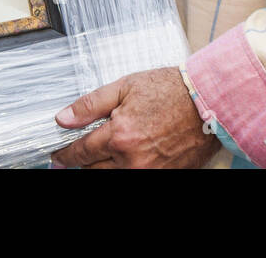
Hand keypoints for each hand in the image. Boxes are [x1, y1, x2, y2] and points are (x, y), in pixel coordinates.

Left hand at [51, 67, 220, 168]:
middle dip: (84, 162)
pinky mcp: (164, 177)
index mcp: (119, 135)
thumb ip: (90, 105)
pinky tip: (125, 159)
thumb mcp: (125, 87)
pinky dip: (125, 170)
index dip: (65, 155)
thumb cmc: (170, 90)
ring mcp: (149, 172)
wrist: (208, 101)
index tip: (57, 157)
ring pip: (111, 178)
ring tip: (103, 155)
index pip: (80, 152)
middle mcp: (131, 160)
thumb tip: (62, 119)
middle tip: (81, 153)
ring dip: (103, 168)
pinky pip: (133, 178)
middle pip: (93, 171)